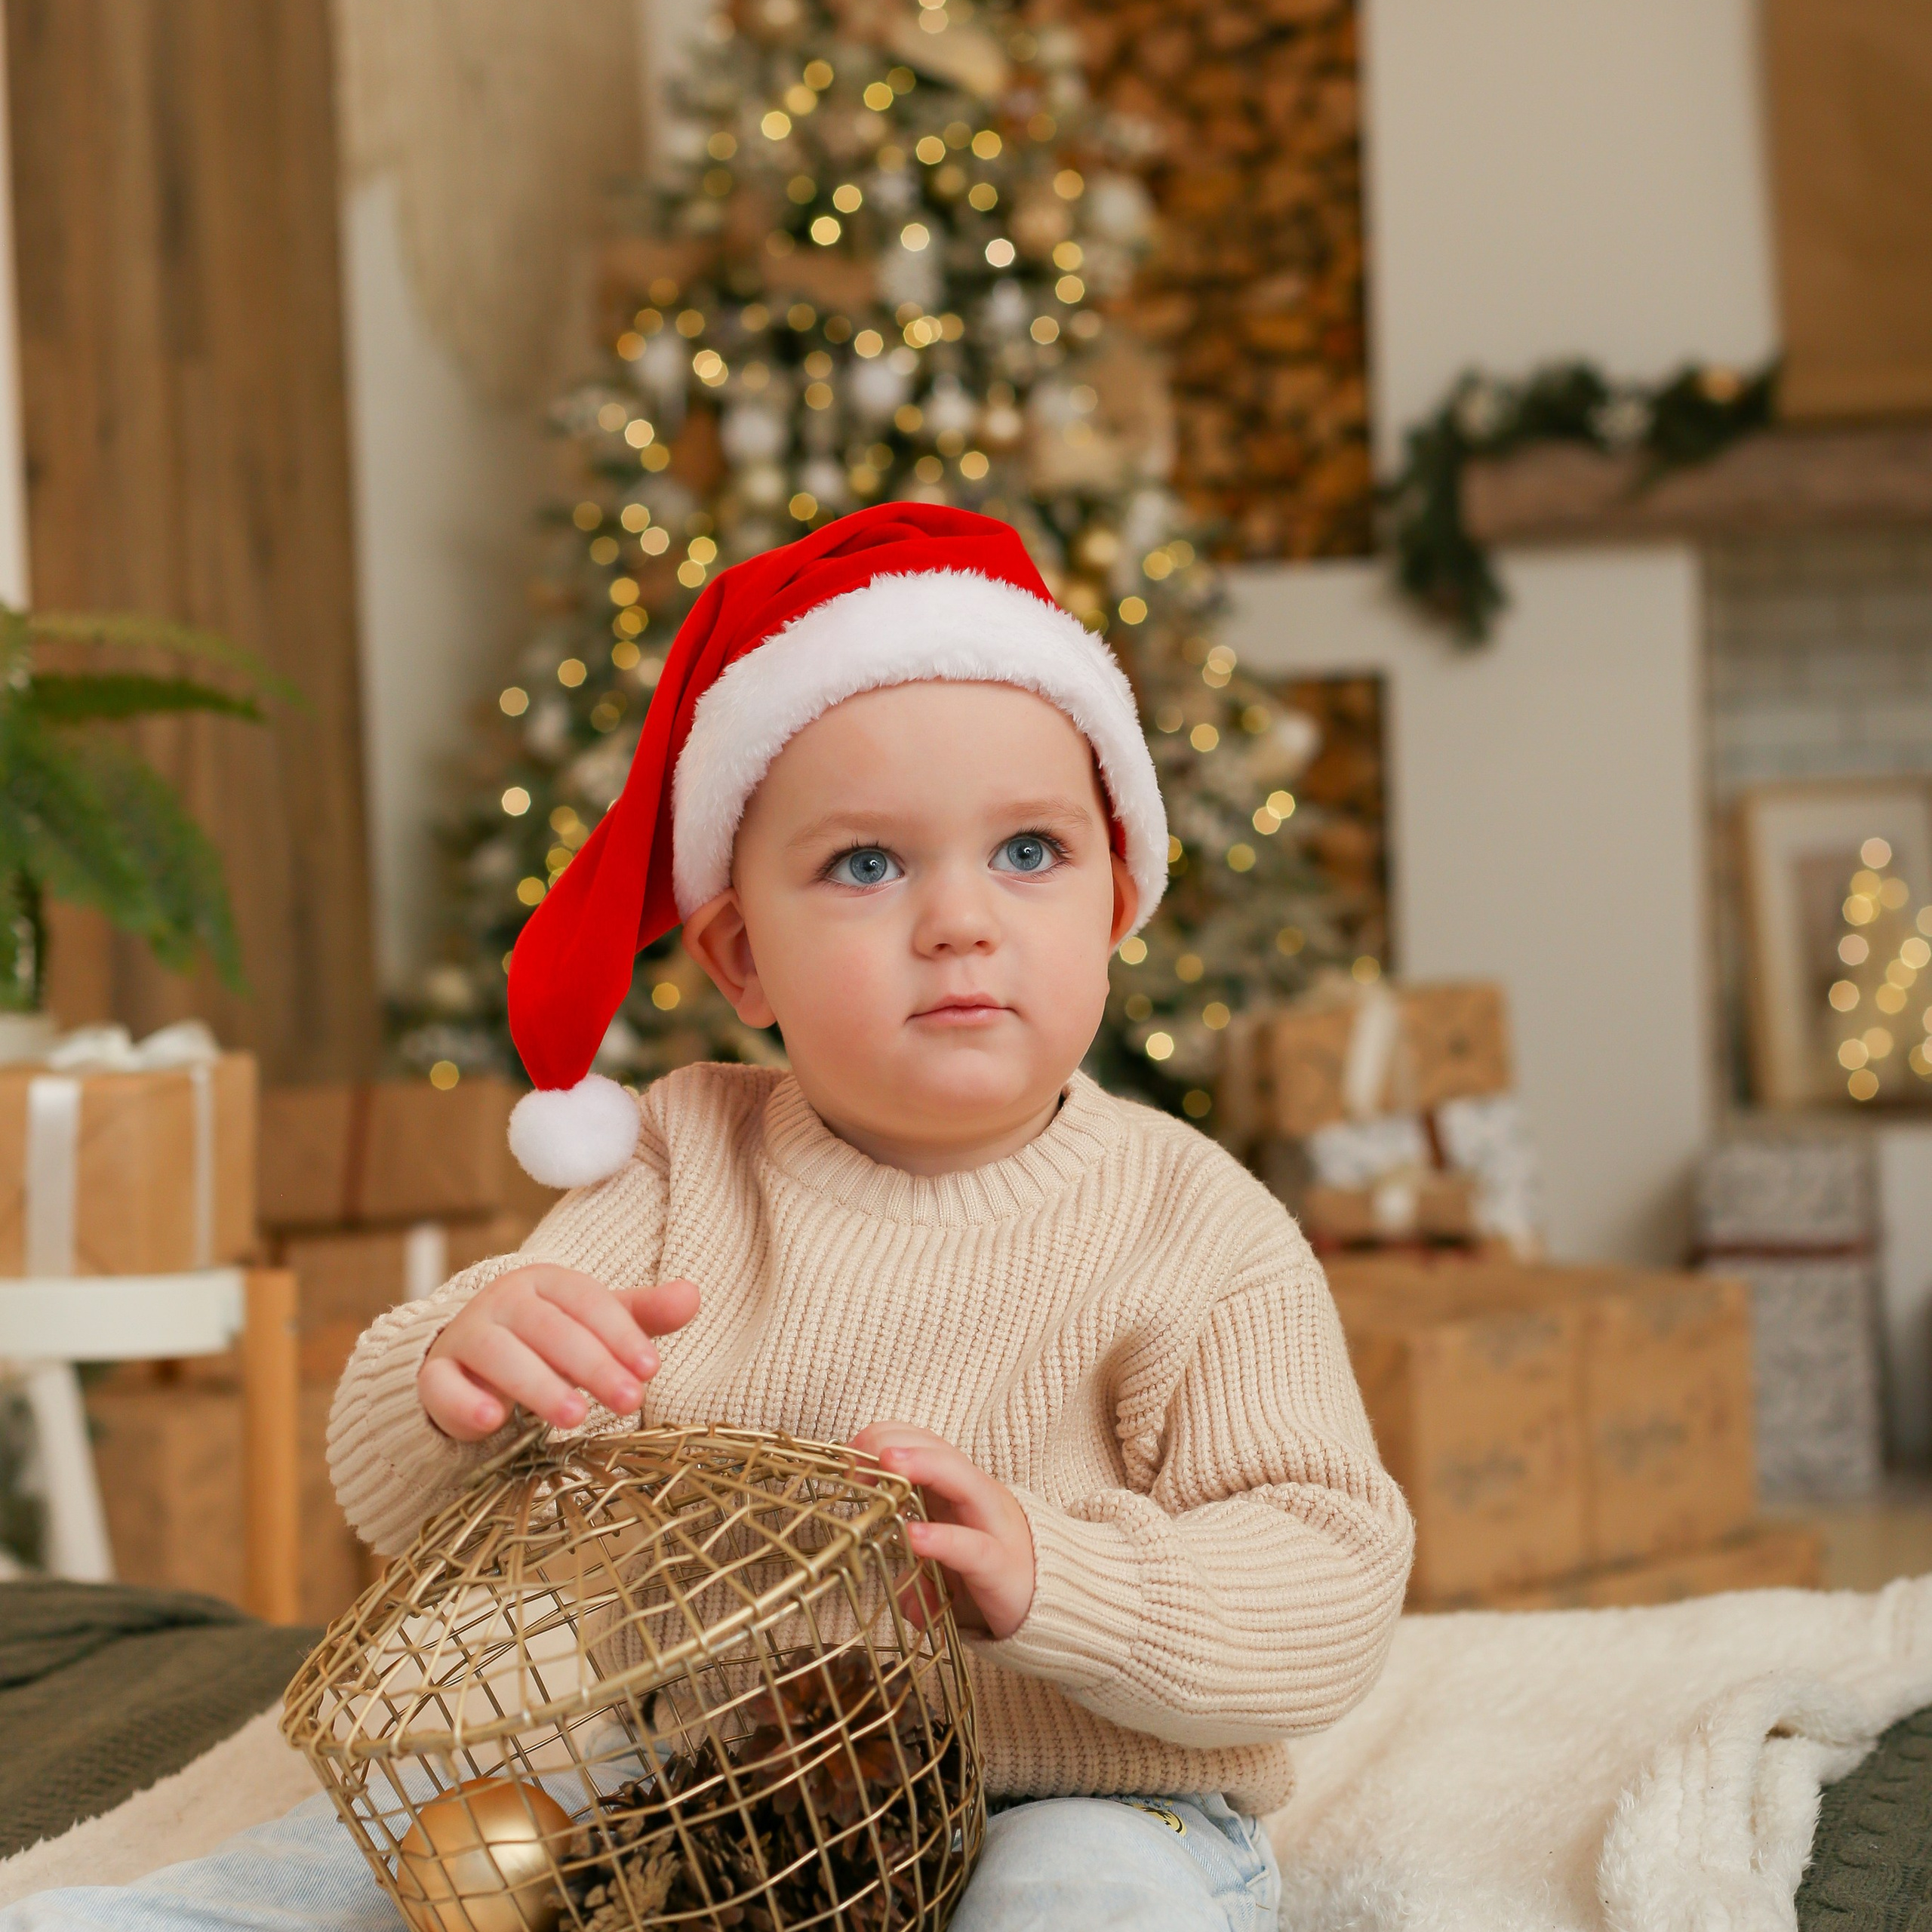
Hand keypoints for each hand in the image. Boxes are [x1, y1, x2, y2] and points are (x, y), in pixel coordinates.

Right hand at [418, 1266, 699, 1442]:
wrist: (470, 1362)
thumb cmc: (549, 1341)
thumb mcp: (597, 1325)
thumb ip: (642, 1313)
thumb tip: (693, 1294)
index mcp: (545, 1282)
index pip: (587, 1301)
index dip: (620, 1333)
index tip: (650, 1369)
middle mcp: (503, 1301)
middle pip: (548, 1327)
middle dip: (592, 1364)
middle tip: (630, 1400)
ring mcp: (466, 1336)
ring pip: (498, 1354)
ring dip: (538, 1384)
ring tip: (576, 1417)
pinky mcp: (436, 1375)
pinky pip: (441, 1385)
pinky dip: (462, 1403)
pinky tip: (491, 1422)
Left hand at [849, 1423, 1035, 1640]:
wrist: (1056, 1603)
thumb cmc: (993, 1575)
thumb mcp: (948, 1564)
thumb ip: (921, 1567)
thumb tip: (898, 1593)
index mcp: (958, 1489)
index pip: (923, 1443)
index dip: (884, 1440)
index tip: (849, 1458)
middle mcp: (976, 1497)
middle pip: (940, 1450)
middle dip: (896, 1443)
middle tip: (858, 1458)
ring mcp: (993, 1527)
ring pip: (962, 1480)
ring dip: (923, 1466)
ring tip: (888, 1466)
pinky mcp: (1001, 1565)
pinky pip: (972, 1546)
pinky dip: (943, 1539)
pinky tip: (915, 1538)